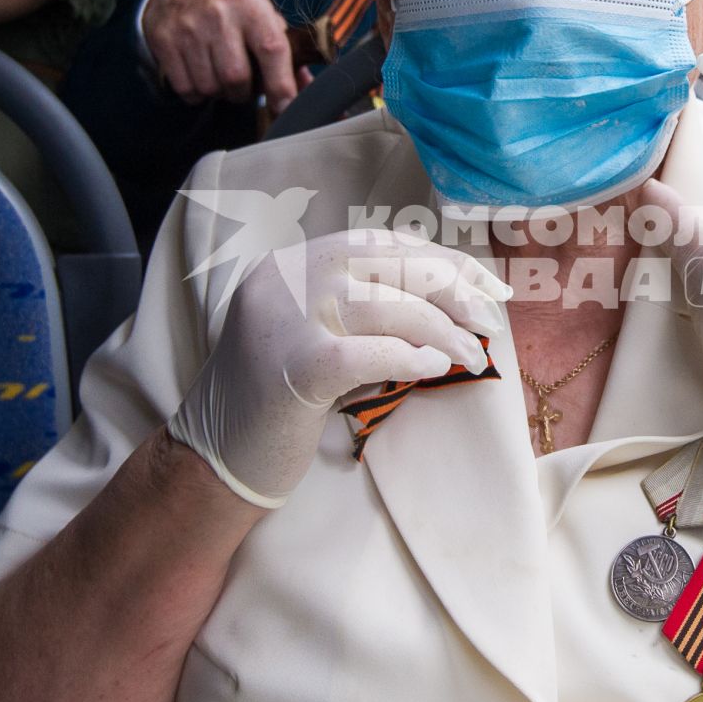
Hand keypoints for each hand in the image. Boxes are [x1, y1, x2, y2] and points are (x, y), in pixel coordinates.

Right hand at [143, 0, 297, 108]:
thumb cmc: (230, 9)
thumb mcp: (259, 17)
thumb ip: (285, 51)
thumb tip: (305, 87)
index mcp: (251, 4)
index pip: (272, 49)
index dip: (281, 84)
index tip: (285, 108)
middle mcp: (220, 12)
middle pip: (237, 77)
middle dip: (243, 92)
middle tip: (241, 84)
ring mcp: (188, 26)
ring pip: (210, 87)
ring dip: (219, 92)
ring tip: (219, 75)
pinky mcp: (164, 39)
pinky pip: (186, 89)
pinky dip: (196, 93)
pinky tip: (199, 74)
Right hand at [166, 228, 511, 506]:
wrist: (214, 460)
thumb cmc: (276, 403)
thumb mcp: (311, 334)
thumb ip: (357, 304)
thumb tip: (447, 292)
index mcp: (288, 264)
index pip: (377, 242)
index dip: (439, 258)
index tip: (484, 284)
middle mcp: (282, 279)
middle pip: (388, 264)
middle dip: (451, 290)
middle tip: (488, 321)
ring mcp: (283, 318)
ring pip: (387, 307)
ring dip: (443, 333)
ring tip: (472, 357)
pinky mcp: (291, 366)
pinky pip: (370, 353)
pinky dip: (412, 359)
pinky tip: (436, 371)